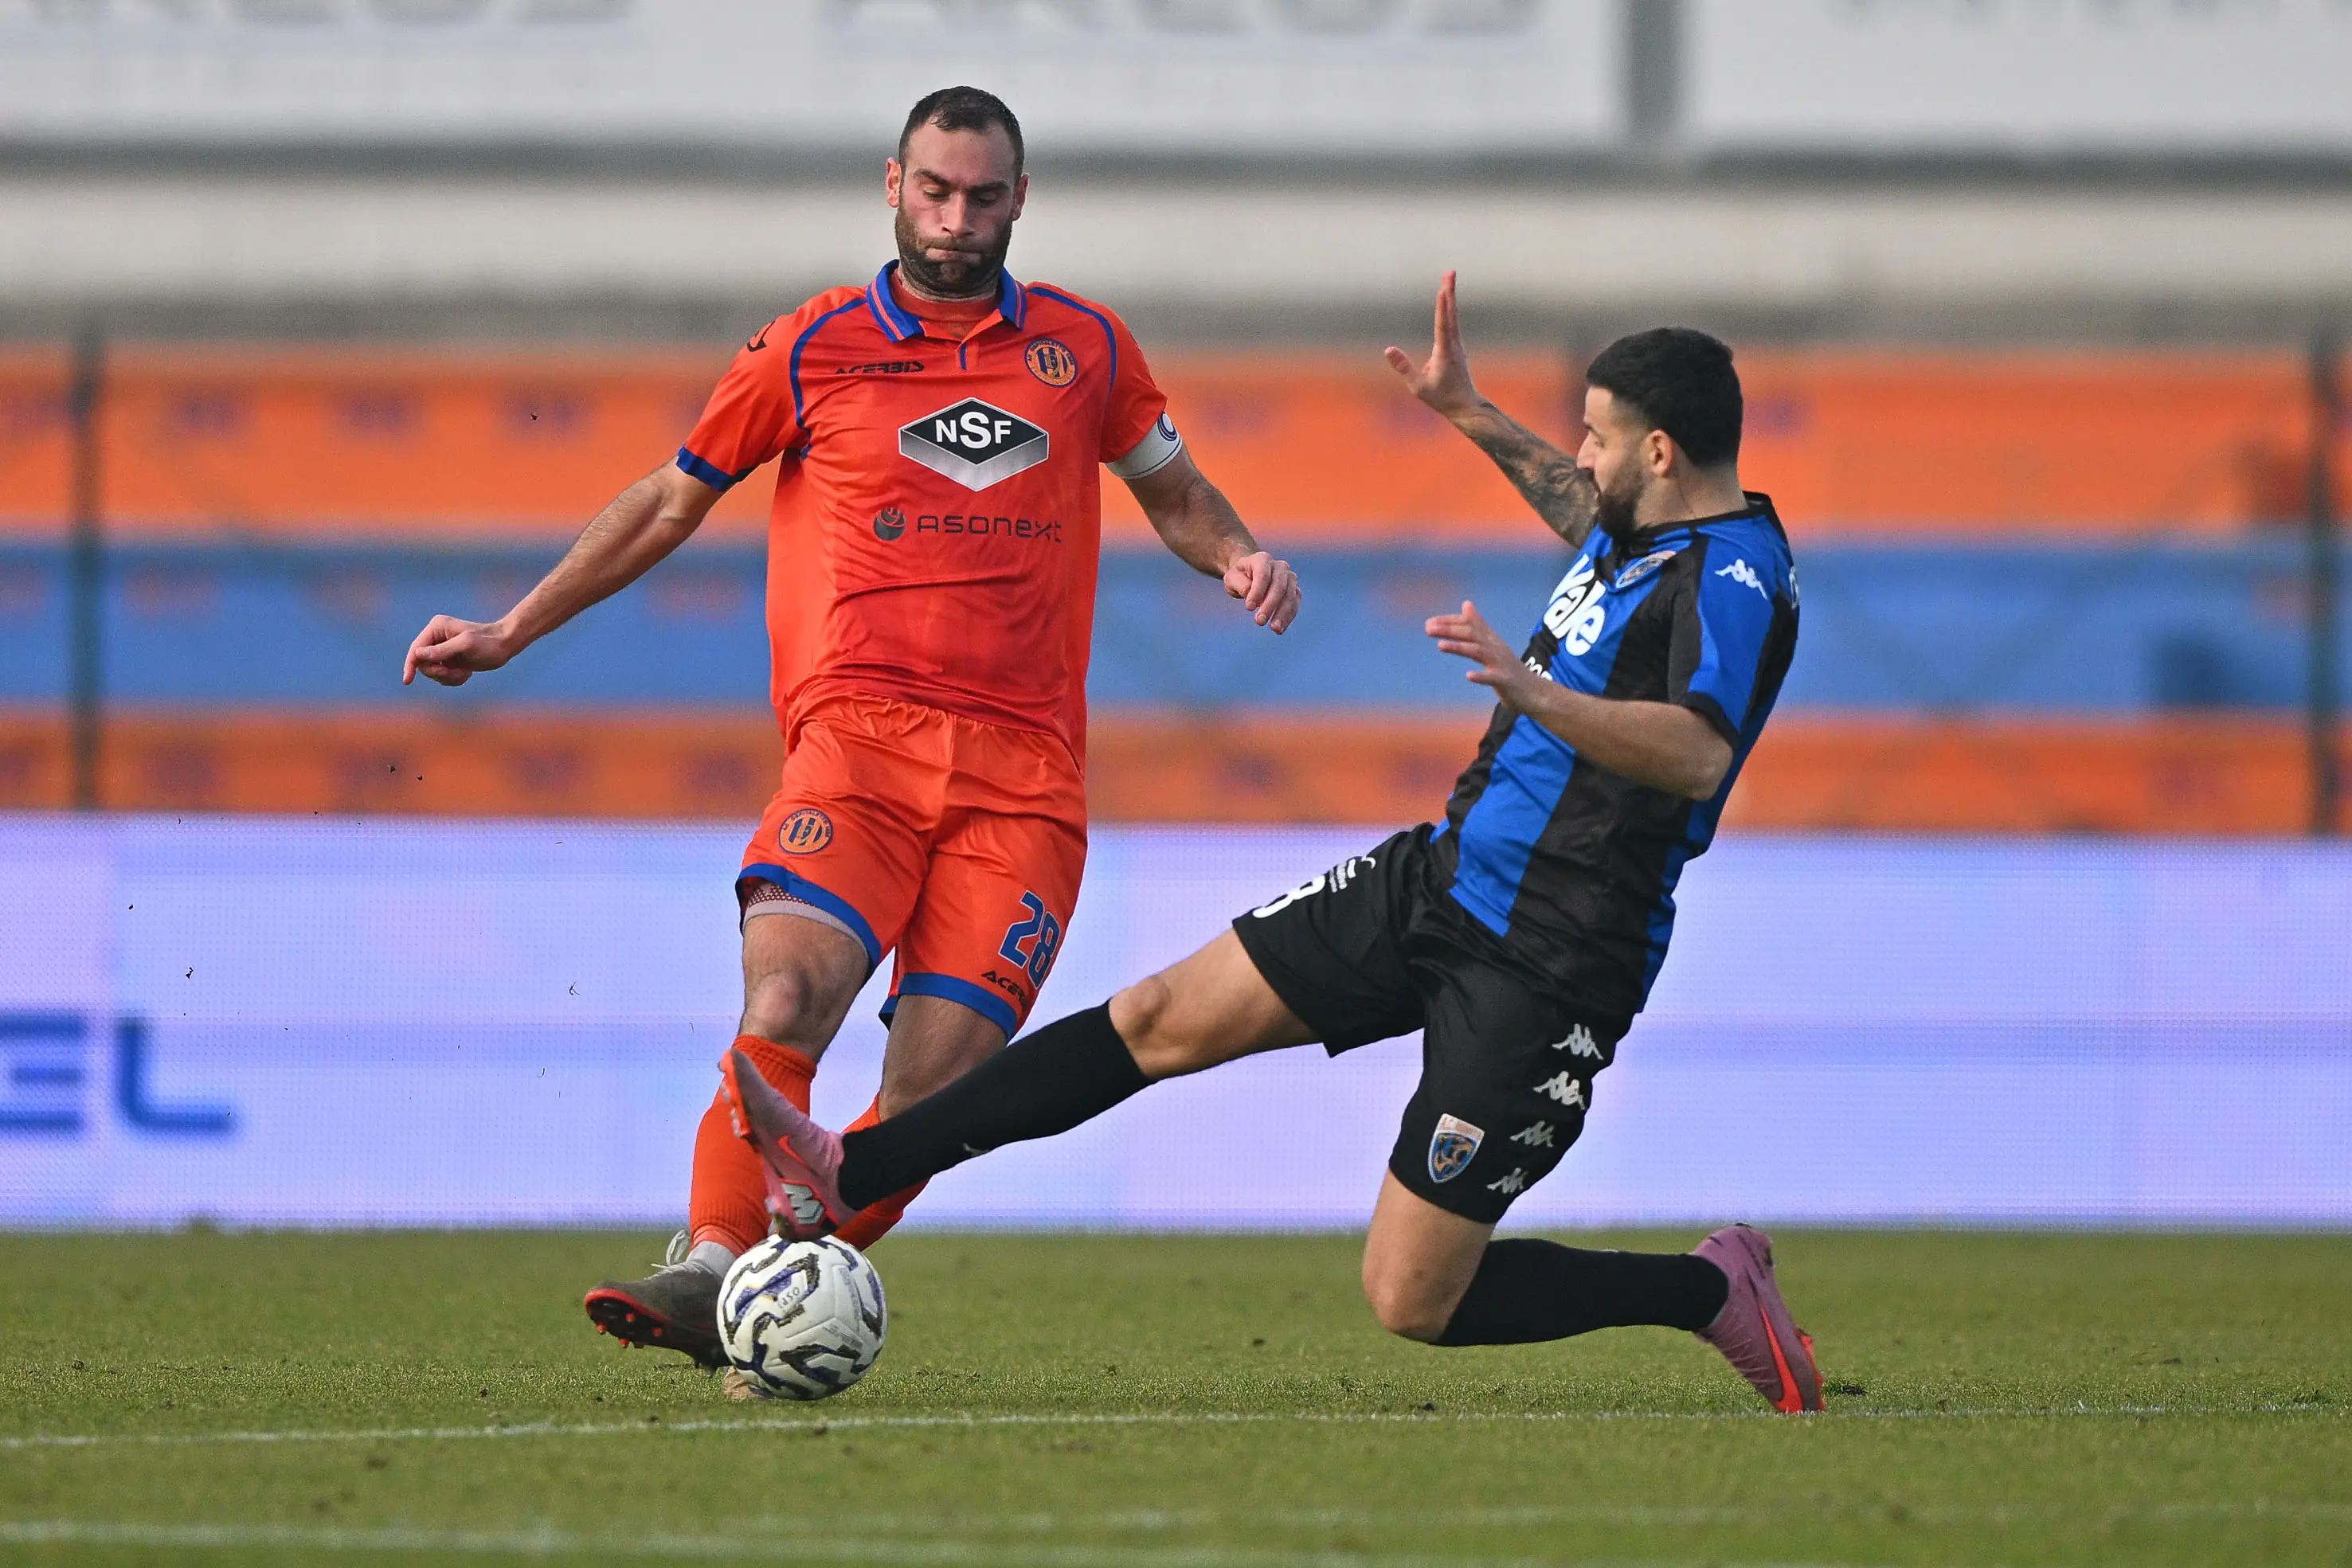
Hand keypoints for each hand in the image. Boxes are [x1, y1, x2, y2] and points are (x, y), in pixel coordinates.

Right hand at [402, 615, 518, 686]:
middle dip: (438, 672)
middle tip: (455, 673)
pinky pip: (442, 676)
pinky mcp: (450, 659)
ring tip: (464, 672)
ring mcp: (443, 649)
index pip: (416, 649)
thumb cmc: (488, 643)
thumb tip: (417, 654)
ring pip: (432, 671)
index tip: (407, 681)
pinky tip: (466, 673)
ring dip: (447, 677)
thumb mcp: (465, 646)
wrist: (506, 645)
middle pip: (423, 663)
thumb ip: (441, 650)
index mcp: (436, 628)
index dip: (410, 665)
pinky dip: (453, 679)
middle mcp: (436, 637)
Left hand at [1222, 550, 1300, 633]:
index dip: (1257, 591)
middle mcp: (1280, 566)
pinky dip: (1288, 617)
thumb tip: (1249, 593)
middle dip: (1270, 605)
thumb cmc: (1239, 577)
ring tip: (1274, 629)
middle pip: (1279, 585)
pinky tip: (1280, 629)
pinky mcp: (1295, 591)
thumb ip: (1240, 584)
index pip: (1263, 574)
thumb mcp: (1232, 578)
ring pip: (1290, 595)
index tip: (1248, 608)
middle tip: (1259, 621)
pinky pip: (1295, 604)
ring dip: (1283, 613)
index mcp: (1262, 559)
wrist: (1250, 575)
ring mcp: (1290, 578)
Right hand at [1384, 270, 1484, 421]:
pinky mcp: (1455, 346)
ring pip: (1452, 316)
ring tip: (1448, 277)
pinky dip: (1449, 308)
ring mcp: (1456, 345)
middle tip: (1451, 271)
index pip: (1442, 326)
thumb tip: (1388, 349)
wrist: (1464, 405)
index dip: (1442, 308)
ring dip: (1450, 296)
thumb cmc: (1441, 398)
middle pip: (1451, 314)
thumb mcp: (1417, 387)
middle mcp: (1453, 345)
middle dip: (1450, 291)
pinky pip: (1452, 322)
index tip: (1443, 291)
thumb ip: (1403, 367)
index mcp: (1444, 353)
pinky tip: (1448, 298)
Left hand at [1427, 600, 1537, 706]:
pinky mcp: (1506, 681)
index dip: (1450, 622)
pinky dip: (1481, 676)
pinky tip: (1469, 675)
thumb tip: (1466, 603)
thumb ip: (1478, 625)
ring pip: (1479, 652)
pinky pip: (1493, 678)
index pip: (1469, 625)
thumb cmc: (1509, 669)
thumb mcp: (1492, 645)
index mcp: (1490, 640)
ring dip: (1459, 647)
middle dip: (1449, 630)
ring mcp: (1501, 664)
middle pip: (1471, 634)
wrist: (1534, 692)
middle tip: (1427, 629)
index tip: (1429, 622)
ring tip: (1440, 645)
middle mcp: (1495, 648)